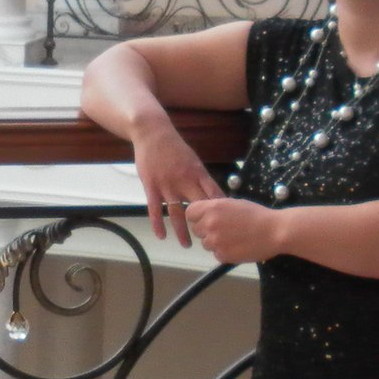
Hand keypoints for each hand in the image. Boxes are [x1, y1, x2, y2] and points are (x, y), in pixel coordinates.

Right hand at [134, 123, 222, 243]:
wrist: (153, 133)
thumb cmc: (174, 147)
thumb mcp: (193, 159)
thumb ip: (201, 178)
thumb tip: (213, 194)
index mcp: (198, 173)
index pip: (214, 195)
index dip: (221, 211)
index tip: (227, 225)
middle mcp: (185, 181)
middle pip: (199, 208)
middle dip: (205, 225)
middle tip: (210, 241)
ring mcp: (167, 184)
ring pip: (177, 213)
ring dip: (182, 231)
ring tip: (187, 245)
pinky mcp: (151, 186)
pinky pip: (155, 209)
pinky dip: (158, 224)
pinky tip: (162, 236)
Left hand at [183, 197, 284, 264]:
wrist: (274, 231)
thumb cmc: (257, 215)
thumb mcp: (233, 203)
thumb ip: (216, 208)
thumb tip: (205, 212)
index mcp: (212, 208)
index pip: (190, 213)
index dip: (197, 216)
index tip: (205, 218)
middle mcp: (209, 224)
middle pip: (196, 229)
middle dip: (206, 230)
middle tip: (224, 229)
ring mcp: (214, 241)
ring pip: (205, 243)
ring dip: (215, 242)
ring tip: (233, 238)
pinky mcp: (222, 255)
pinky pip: (216, 254)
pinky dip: (224, 252)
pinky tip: (238, 246)